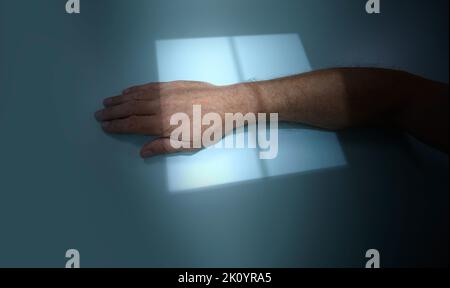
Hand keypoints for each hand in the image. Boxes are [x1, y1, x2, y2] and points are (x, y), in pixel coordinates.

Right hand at [95, 81, 256, 157]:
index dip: (116, 125)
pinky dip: (135, 89)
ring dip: (120, 99)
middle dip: (113, 111)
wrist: (227, 104)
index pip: (132, 124)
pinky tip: (128, 90)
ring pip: (136, 95)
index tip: (104, 125)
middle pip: (130, 108)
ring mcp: (165, 93)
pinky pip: (148, 86)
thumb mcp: (188, 144)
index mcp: (162, 123)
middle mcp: (159, 105)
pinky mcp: (172, 84)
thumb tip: (142, 152)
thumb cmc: (209, 128)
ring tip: (107, 101)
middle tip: (98, 113)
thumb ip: (163, 146)